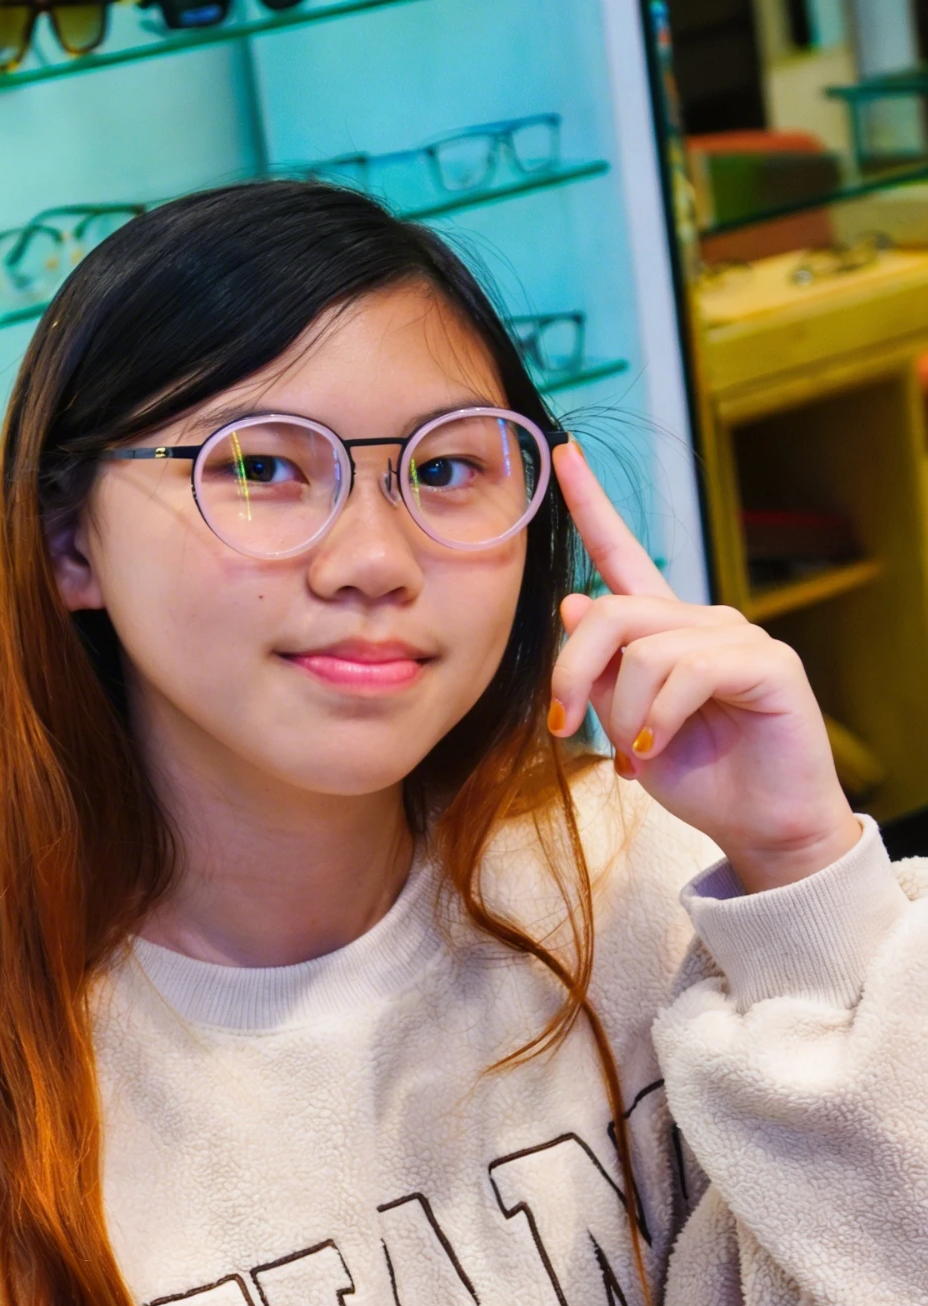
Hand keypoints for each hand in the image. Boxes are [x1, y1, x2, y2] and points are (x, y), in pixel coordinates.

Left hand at [547, 440, 859, 892]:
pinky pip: (688, 673)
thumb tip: (572, 605)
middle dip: (570, 673)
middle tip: (562, 727)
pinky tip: (654, 752)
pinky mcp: (768, 664)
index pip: (621, 555)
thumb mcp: (627, 726)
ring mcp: (738, 638)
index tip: (561, 454)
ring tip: (633, 757)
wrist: (761, 826)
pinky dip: (657, 720)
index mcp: (664, 631)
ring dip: (622, 715)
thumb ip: (601, 671)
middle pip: (607, 612)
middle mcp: (702, 621)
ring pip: (644, 651)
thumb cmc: (699, 778)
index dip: (592, 504)